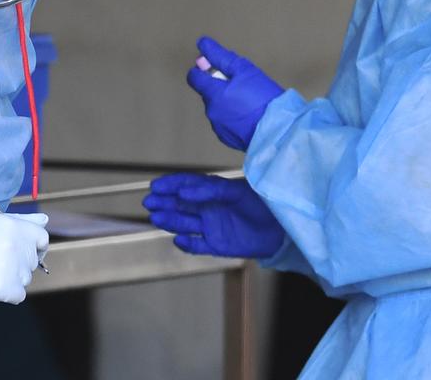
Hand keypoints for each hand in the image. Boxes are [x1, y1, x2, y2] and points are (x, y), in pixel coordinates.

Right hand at [0, 211, 48, 303]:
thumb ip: (20, 220)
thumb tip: (45, 220)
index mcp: (14, 226)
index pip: (42, 238)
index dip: (34, 245)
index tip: (24, 251)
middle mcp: (17, 246)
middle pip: (32, 261)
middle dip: (18, 262)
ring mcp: (11, 268)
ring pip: (25, 279)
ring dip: (11, 278)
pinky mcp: (3, 289)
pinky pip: (18, 296)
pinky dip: (6, 294)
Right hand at [143, 173, 283, 257]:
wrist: (280, 228)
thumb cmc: (261, 204)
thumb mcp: (236, 192)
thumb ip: (210, 191)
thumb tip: (185, 193)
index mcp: (212, 191)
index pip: (186, 185)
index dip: (170, 185)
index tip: (156, 186)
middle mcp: (208, 208)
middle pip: (180, 205)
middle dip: (164, 203)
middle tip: (149, 202)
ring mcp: (211, 227)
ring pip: (185, 224)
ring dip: (171, 221)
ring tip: (157, 218)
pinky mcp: (217, 245)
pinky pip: (198, 246)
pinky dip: (188, 245)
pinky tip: (179, 240)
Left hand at [187, 36, 282, 149]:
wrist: (279, 130)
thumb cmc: (263, 98)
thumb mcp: (245, 71)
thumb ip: (221, 57)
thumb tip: (203, 44)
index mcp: (213, 93)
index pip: (194, 78)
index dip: (202, 69)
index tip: (215, 67)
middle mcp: (211, 111)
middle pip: (208, 93)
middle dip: (220, 87)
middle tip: (243, 86)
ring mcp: (218, 126)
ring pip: (217, 108)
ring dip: (227, 102)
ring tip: (250, 102)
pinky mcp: (227, 138)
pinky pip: (225, 122)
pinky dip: (232, 117)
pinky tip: (249, 116)